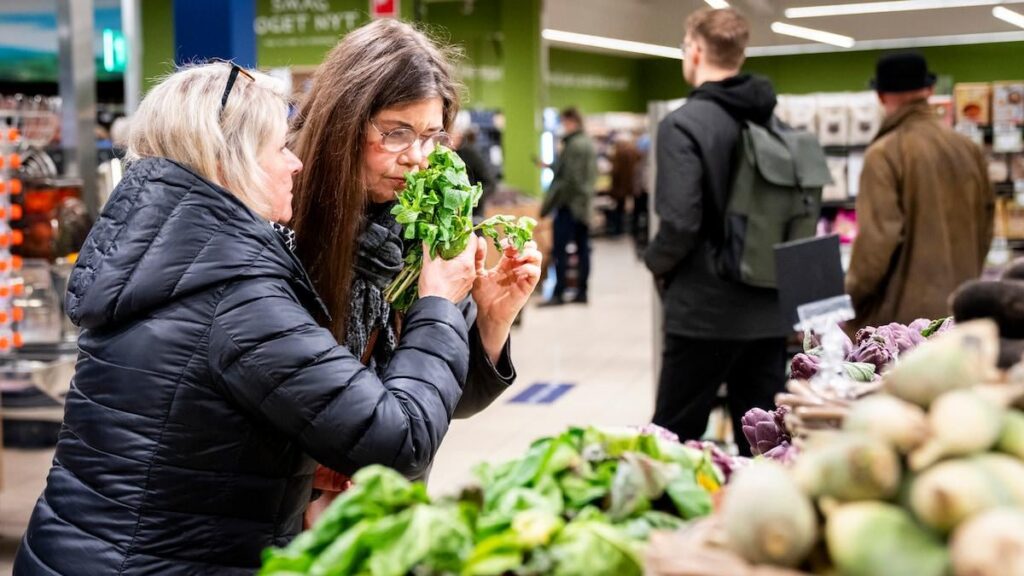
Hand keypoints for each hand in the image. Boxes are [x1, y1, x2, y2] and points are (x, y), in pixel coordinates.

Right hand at [418, 238, 478, 303]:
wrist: (435, 307)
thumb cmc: (433, 287)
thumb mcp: (429, 262)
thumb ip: (430, 245)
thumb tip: (428, 235)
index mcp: (466, 262)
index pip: (474, 241)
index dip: (466, 233)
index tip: (458, 231)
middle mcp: (471, 271)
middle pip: (472, 252)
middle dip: (463, 245)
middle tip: (452, 242)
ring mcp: (469, 281)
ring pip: (469, 263)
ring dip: (461, 258)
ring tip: (449, 255)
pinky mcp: (465, 288)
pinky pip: (466, 274)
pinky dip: (460, 269)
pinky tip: (450, 269)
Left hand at [472, 239, 542, 360]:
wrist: (487, 314)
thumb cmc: (484, 296)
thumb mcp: (478, 273)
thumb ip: (478, 257)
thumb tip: (480, 238)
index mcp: (507, 262)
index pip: (517, 244)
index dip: (513, 240)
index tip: (503, 243)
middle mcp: (518, 267)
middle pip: (530, 246)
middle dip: (522, 243)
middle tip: (510, 248)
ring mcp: (524, 276)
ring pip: (536, 257)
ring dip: (528, 253)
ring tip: (515, 258)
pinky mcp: (527, 286)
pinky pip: (535, 272)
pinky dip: (528, 268)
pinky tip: (516, 272)